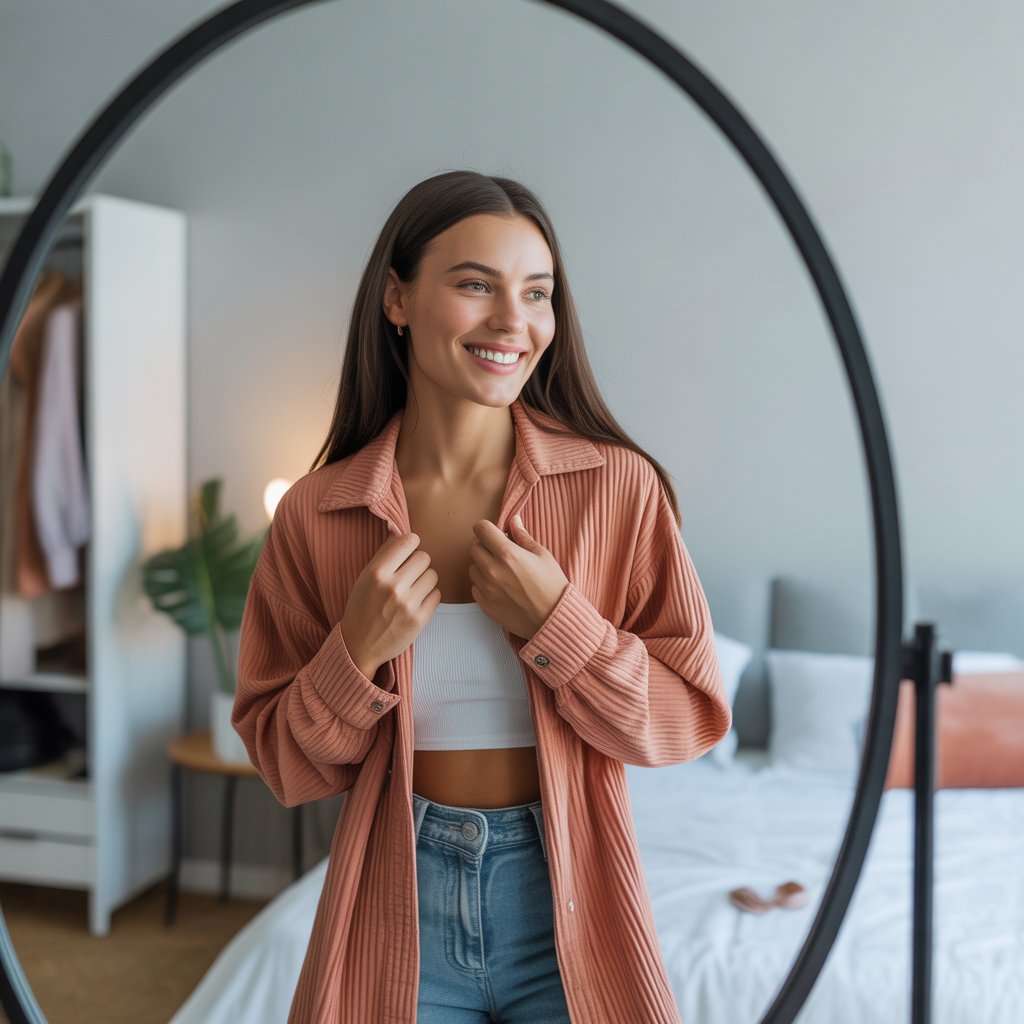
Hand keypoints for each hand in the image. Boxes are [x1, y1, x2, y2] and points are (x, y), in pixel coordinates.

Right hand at [340, 532, 440, 675]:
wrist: (358, 646)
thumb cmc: (361, 607)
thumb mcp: (364, 578)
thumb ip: (384, 555)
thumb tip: (401, 533)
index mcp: (376, 573)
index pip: (408, 541)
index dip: (410, 544)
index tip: (407, 551)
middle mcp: (393, 587)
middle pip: (424, 557)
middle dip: (418, 564)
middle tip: (408, 574)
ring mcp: (408, 605)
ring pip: (433, 575)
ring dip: (424, 580)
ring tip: (411, 590)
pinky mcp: (419, 620)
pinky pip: (437, 595)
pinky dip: (429, 597)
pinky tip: (415, 603)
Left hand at [468, 514, 568, 639]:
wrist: (553, 619)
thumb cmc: (552, 586)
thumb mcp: (543, 555)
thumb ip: (523, 536)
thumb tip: (513, 520)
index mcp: (508, 554)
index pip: (481, 529)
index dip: (487, 529)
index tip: (494, 533)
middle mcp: (493, 570)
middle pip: (474, 547)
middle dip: (485, 546)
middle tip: (501, 553)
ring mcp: (487, 589)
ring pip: (472, 568)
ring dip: (483, 566)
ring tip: (502, 572)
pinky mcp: (485, 605)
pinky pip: (475, 587)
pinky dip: (484, 584)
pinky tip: (500, 587)